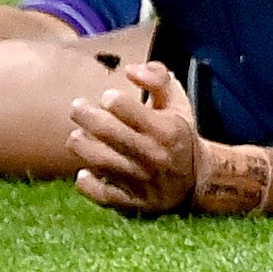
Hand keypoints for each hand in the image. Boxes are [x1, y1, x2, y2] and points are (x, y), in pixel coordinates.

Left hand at [69, 61, 198, 216]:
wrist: (197, 180)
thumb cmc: (179, 134)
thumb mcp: (178, 103)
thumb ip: (158, 78)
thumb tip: (130, 69)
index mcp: (167, 129)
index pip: (127, 109)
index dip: (112, 99)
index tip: (107, 97)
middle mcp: (153, 154)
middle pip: (107, 132)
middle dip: (85, 115)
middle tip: (76, 107)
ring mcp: (141, 180)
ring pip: (101, 161)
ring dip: (81, 145)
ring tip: (76, 136)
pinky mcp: (132, 202)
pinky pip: (103, 195)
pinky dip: (87, 184)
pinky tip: (83, 172)